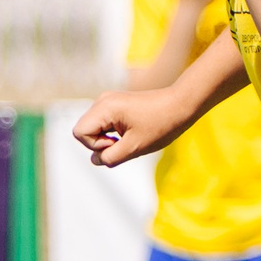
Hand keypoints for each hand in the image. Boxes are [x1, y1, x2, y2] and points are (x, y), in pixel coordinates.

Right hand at [71, 87, 192, 168]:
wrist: (181, 105)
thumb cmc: (161, 125)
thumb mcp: (134, 148)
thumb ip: (109, 158)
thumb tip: (96, 159)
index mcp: (105, 107)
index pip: (79, 133)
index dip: (95, 145)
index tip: (117, 143)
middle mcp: (102, 101)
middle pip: (84, 131)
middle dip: (100, 143)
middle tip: (125, 142)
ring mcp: (108, 101)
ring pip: (93, 129)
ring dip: (108, 139)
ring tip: (130, 137)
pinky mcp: (115, 105)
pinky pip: (103, 125)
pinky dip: (113, 134)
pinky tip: (131, 132)